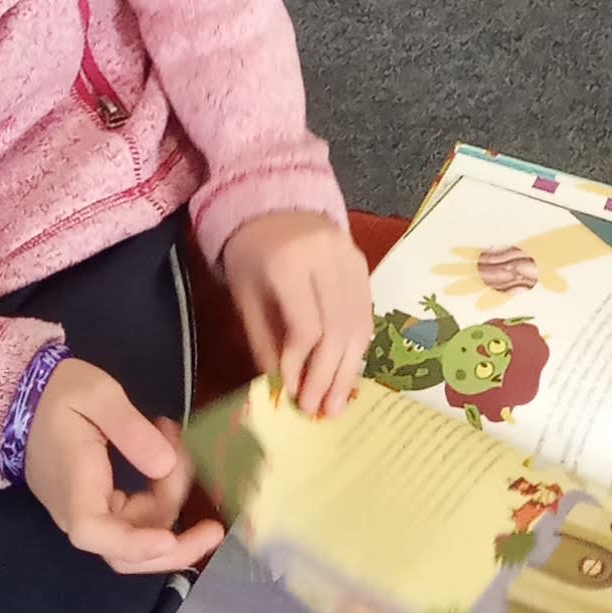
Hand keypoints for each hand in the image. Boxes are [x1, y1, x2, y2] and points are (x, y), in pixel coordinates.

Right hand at [22, 354, 224, 577]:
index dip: (136, 544)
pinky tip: (168, 451)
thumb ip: (130, 429)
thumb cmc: (58, 394)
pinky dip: (161, 491)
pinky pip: (137, 515)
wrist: (25, 399)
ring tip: (177, 442)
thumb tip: (165, 465)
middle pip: (127, 552)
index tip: (171, 539)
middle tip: (215, 528)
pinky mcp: (101, 506)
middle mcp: (79, 513)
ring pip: (140, 531)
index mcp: (73, 488)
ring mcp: (90, 514)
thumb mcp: (98, 395)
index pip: (96, 533)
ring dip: (171, 497)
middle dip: (175, 547)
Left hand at [220, 207, 371, 417]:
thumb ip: (264, 339)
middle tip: (321, 412)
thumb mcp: (245, 295)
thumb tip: (285, 386)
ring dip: (349, 369)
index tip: (293, 393)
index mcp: (289, 263)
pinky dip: (358, 347)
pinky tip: (348, 372)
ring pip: (359, 325)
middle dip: (330, 376)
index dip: (302, 364)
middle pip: (338, 329)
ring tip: (338, 403)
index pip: (307, 326)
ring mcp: (351, 259)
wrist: (273, 200)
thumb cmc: (249, 251)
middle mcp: (327, 259)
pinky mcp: (363, 264)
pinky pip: (366, 313)